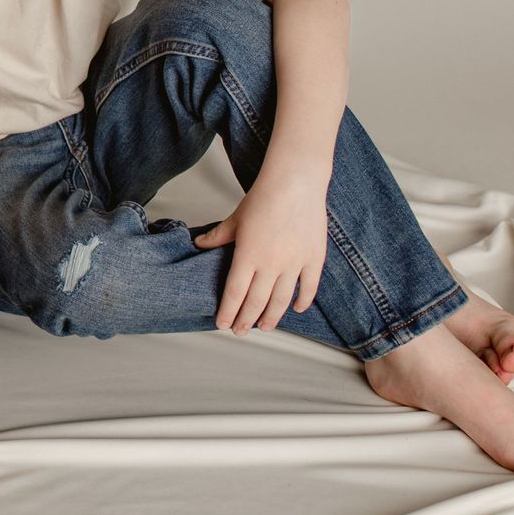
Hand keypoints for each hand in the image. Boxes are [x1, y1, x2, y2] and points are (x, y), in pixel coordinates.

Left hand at [194, 163, 328, 332]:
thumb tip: (199, 244)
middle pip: (257, 301)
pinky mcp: (314, 259)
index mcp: (248, 255)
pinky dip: (302, 300)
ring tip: (265, 326)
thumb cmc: (264, 198)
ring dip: (272, 316)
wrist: (296, 183)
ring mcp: (295, 263)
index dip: (228, 311)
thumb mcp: (235, 218)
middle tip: (241, 331)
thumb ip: (218, 236)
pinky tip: (295, 309)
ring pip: (282, 299)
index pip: (235, 292)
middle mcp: (271, 264)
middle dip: (247, 319)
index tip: (223, 324)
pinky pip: (309, 287)